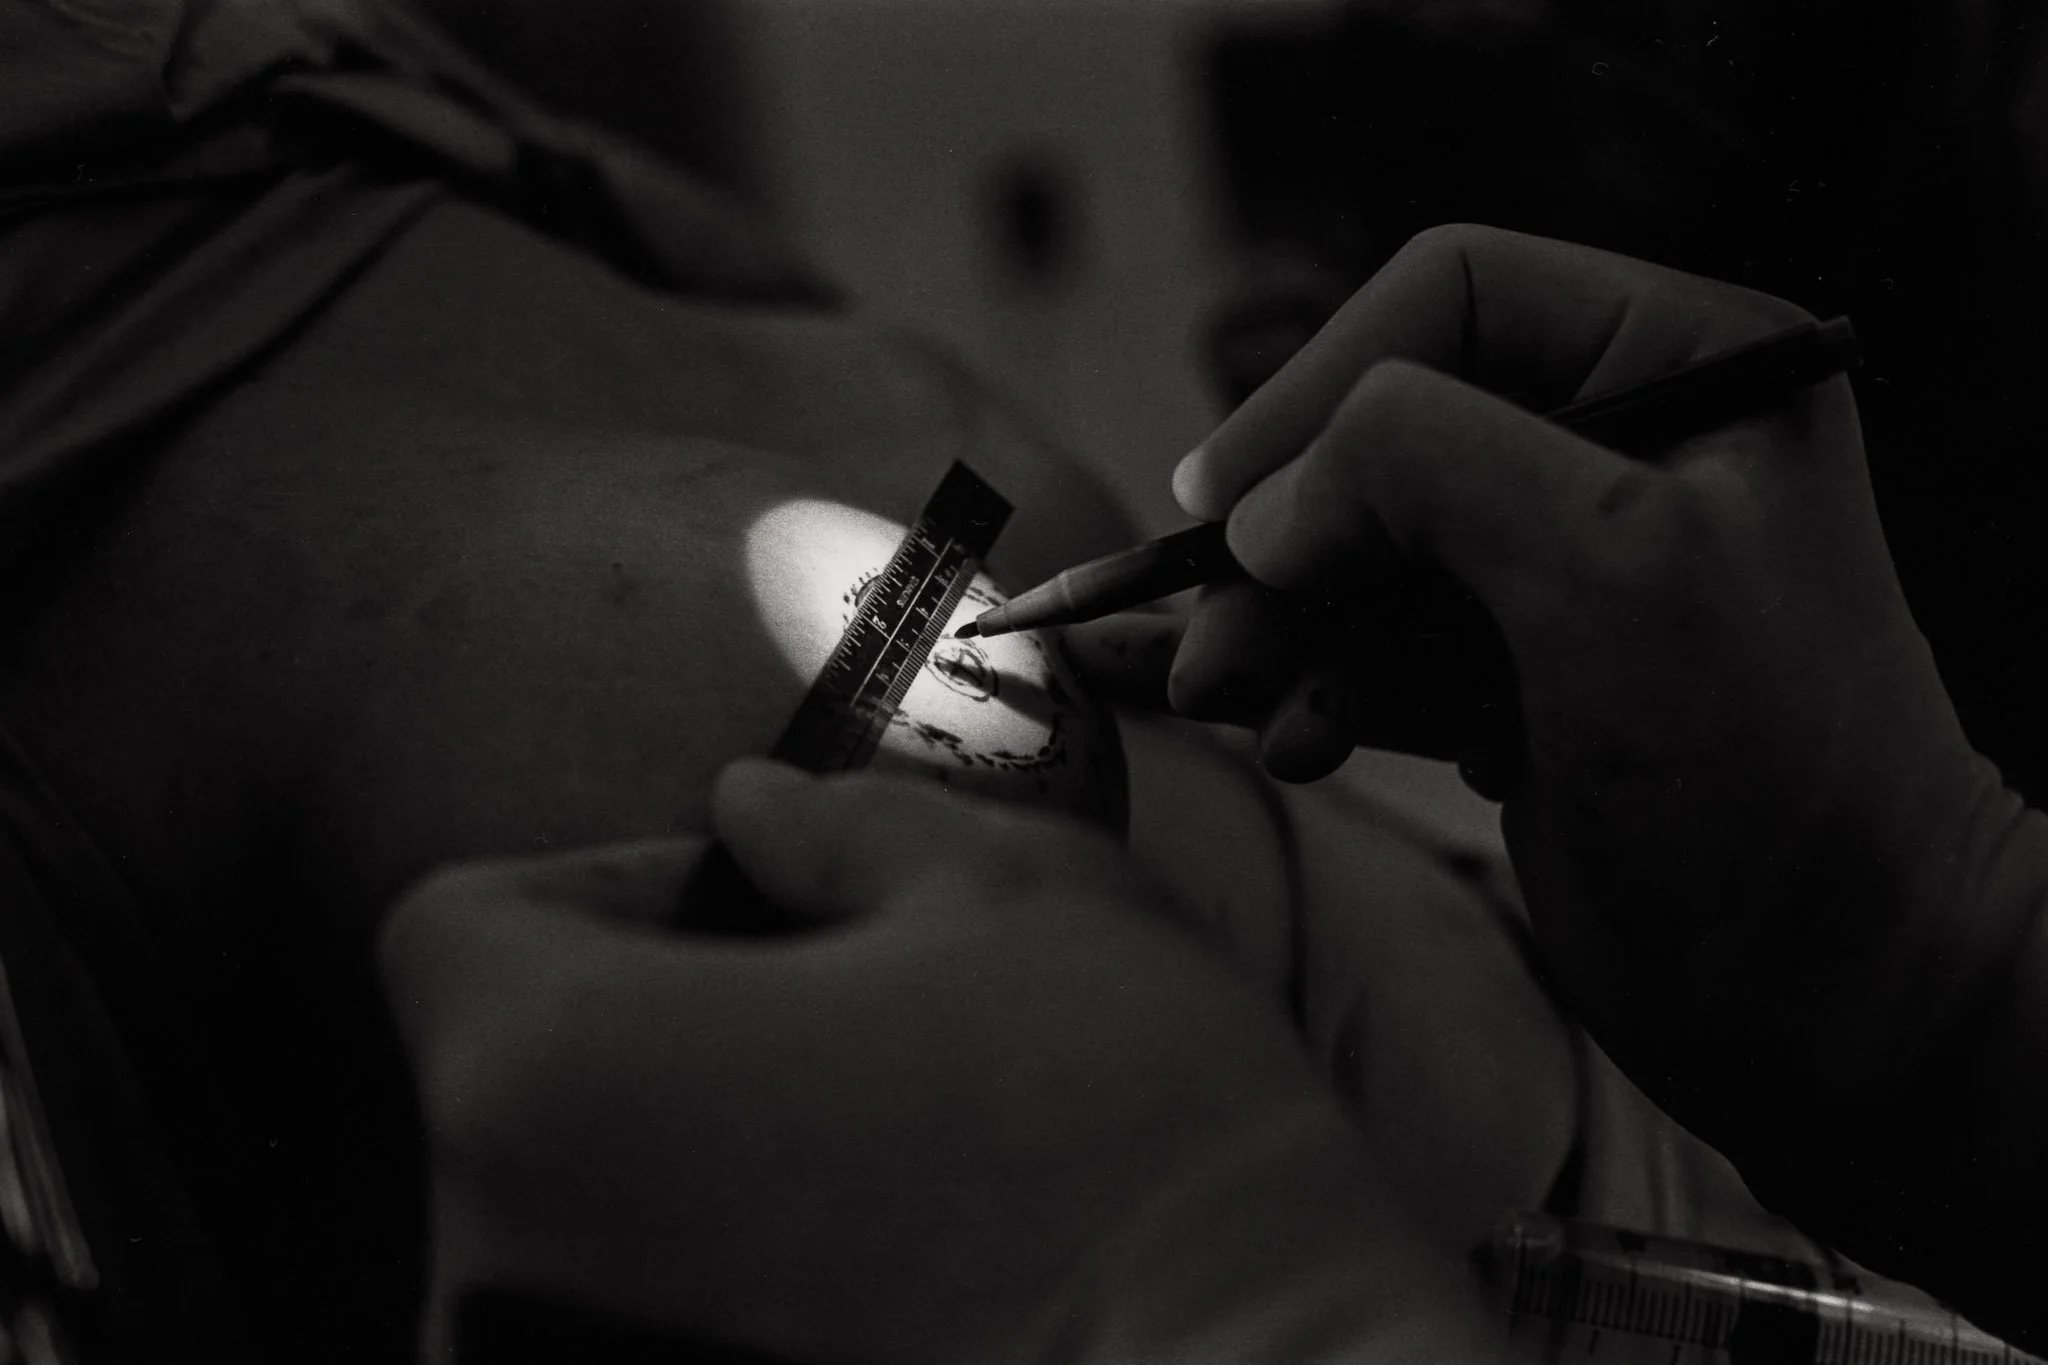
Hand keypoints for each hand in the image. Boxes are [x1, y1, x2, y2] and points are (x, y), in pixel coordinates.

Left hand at [380, 761, 1492, 1364]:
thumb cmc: (1131, 1132)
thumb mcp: (1006, 892)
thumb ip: (835, 824)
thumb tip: (752, 807)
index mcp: (544, 1080)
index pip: (455, 928)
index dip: (601, 890)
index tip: (749, 915)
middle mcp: (490, 1274)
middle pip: (504, 1084)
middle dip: (648, 1032)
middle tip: (837, 1035)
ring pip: (566, 1229)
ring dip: (682, 1174)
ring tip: (873, 1170)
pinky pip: (622, 1339)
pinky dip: (702, 1300)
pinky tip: (870, 1288)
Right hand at [1153, 226, 2013, 1197]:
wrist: (1838, 999)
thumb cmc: (1771, 777)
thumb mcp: (1609, 569)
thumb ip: (1429, 467)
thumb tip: (1268, 502)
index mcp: (1687, 363)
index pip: (1452, 297)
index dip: (1320, 384)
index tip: (1222, 505)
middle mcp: (1621, 445)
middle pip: (1383, 433)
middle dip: (1285, 538)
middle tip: (1211, 635)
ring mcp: (1563, 569)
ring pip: (1358, 550)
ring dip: (1279, 624)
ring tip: (1230, 699)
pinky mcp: (1516, 679)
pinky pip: (1372, 647)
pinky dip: (1317, 686)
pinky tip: (1298, 742)